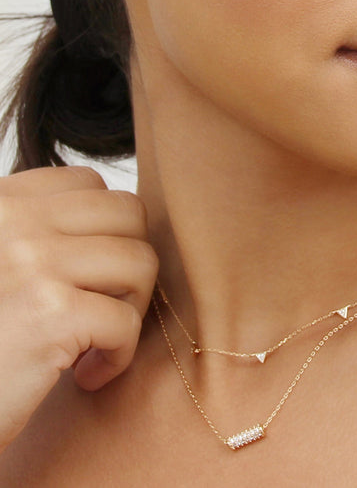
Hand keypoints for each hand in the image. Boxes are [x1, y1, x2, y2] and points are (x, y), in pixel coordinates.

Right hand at [0, 166, 157, 453]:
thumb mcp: (0, 261)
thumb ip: (38, 232)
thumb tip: (117, 222)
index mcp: (2, 203)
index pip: (90, 184)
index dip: (106, 231)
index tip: (88, 275)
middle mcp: (16, 220)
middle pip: (128, 213)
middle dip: (130, 264)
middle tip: (103, 306)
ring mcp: (34, 263)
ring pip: (140, 262)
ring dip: (131, 307)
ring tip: (96, 340)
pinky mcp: (51, 314)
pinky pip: (126, 322)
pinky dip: (118, 356)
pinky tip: (84, 375)